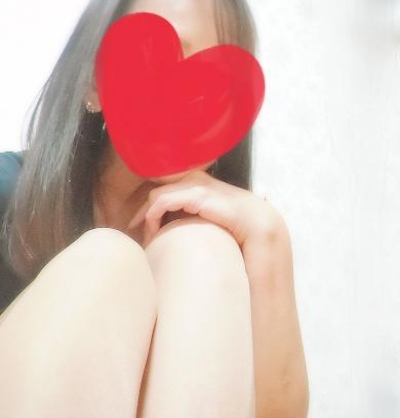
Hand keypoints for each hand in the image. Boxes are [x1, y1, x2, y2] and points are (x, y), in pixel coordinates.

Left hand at [127, 169, 280, 251]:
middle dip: (143, 210)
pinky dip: (153, 216)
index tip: (142, 226)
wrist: (260, 225)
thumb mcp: (210, 219)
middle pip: (157, 190)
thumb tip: (178, 231)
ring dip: (146, 216)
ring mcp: (196, 185)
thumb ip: (194, 219)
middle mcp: (195, 180)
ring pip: (156, 196)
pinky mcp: (196, 195)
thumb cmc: (236, 227)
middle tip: (135, 230)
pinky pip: (163, 201)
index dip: (150, 206)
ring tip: (147, 237)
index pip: (165, 189)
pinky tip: (153, 233)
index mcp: (198, 183)